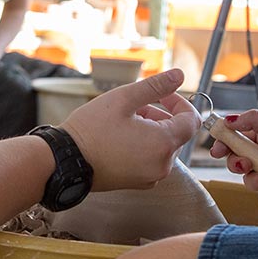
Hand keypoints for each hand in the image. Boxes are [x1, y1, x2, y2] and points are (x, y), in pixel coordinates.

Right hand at [59, 67, 200, 190]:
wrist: (65, 163)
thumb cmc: (91, 130)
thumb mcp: (124, 99)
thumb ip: (155, 86)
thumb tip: (179, 75)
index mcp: (163, 144)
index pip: (192, 120)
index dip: (180, 102)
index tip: (163, 94)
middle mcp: (162, 165)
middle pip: (177, 133)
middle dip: (161, 115)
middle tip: (135, 106)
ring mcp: (151, 177)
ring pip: (164, 146)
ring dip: (152, 129)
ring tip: (125, 121)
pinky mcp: (139, 183)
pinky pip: (152, 160)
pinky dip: (145, 146)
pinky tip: (122, 138)